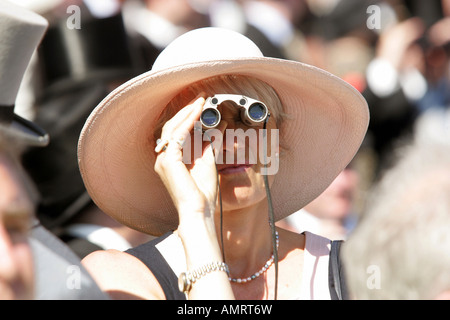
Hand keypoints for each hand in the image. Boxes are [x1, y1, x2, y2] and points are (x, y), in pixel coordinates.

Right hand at [154, 95, 223, 222]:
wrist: (199, 210)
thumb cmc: (202, 192)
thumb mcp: (208, 161)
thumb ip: (210, 144)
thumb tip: (219, 126)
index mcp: (170, 160)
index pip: (176, 132)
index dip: (188, 117)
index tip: (201, 105)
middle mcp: (163, 158)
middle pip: (172, 127)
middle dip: (187, 111)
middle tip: (201, 98)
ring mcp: (163, 159)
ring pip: (173, 128)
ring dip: (188, 113)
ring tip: (200, 101)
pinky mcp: (168, 160)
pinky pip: (178, 135)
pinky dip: (189, 122)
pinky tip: (199, 112)